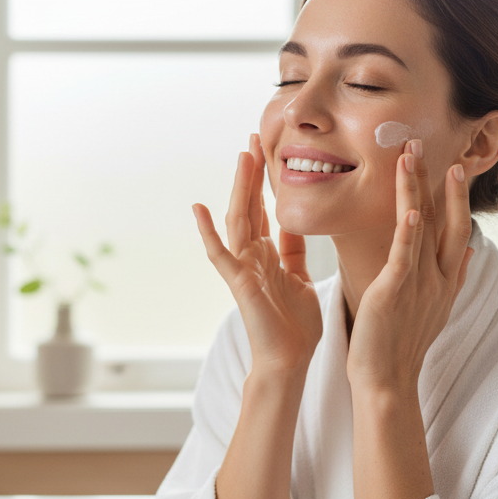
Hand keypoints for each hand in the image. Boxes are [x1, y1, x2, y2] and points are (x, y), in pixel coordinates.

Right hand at [193, 134, 322, 375]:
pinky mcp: (238, 283)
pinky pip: (219, 254)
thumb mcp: (299, 278)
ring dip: (239, 188)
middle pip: (250, 206)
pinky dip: (207, 232)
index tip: (268, 150)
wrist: (289, 361)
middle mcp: (252, 257)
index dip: (266, 181)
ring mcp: (242, 268)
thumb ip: (292, 250)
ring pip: (238, 220)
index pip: (265, 209)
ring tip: (242, 156)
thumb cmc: (295, 327)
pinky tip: (198, 208)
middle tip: (254, 138)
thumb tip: (293, 224)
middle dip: (252, 173)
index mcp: (268, 255)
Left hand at [346, 141, 474, 394]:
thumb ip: (452, 277)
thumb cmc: (402, 346)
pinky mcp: (395, 291)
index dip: (456, 196)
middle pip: (446, 219)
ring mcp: (419, 283)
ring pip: (423, 226)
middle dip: (441, 182)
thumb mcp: (435, 308)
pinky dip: (410, 229)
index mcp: (445, 280)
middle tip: (431, 144)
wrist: (388, 382)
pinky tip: (412, 205)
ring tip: (410, 155)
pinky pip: (405, 254)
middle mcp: (438, 277)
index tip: (454, 167)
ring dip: (416, 188)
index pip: (456, 229)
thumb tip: (467, 251)